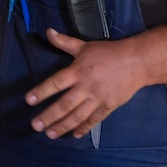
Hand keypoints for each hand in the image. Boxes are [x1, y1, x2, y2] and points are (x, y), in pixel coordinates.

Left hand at [24, 28, 144, 138]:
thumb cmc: (108, 53)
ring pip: (78, 115)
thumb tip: (48, 32)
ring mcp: (98, 98)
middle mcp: (86, 87)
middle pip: (65, 104)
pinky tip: (74, 135)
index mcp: (78, 71)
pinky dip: (84, 128)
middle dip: (49, 116)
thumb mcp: (85, 46)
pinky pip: (94, 120)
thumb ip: (64, 42)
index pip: (56, 83)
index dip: (42, 91)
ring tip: (50, 134)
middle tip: (35, 126)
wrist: (137, 61)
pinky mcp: (108, 106)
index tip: (29, 101)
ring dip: (63, 126)